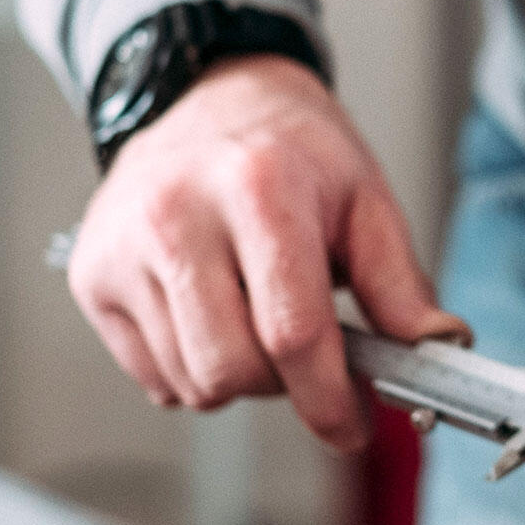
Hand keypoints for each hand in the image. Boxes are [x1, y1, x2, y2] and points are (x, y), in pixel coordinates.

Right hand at [65, 53, 466, 450]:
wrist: (211, 99)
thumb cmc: (292, 151)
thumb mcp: (364, 198)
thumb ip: (398, 282)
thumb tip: (433, 348)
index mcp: (258, 189)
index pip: (292, 330)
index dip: (329, 397)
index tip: (351, 424)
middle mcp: (178, 216)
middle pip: (232, 369)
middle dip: (284, 386)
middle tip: (307, 354)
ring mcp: (123, 249)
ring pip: (192, 383)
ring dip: (239, 377)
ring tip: (257, 317)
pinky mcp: (91, 277)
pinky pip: (151, 378)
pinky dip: (193, 371)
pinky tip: (213, 316)